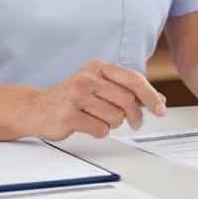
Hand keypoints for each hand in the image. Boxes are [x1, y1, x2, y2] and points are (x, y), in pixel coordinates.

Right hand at [27, 60, 166, 139]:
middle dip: (134, 116)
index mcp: (98, 67)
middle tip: (135, 123)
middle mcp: (87, 77)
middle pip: (127, 101)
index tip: (161, 109)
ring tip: (98, 118)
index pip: (134, 79)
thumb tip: (159, 99)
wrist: (36, 108)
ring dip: (112, 123)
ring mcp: (77, 96)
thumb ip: (129, 91)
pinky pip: (100, 129)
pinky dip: (99, 131)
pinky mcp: (69, 115)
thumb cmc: (72, 97)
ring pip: (115, 117)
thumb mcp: (101, 86)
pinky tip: (87, 124)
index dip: (150, 96)